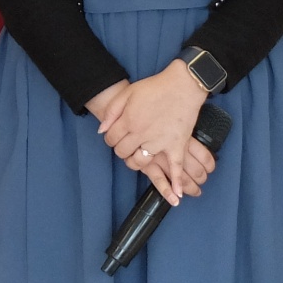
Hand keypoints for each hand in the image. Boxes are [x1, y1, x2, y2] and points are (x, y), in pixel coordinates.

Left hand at [95, 61, 214, 204]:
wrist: (181, 86)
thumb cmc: (153, 88)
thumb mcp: (127, 94)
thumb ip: (112, 112)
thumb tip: (101, 130)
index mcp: (128, 122)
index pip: (111, 139)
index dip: (110, 139)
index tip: (113, 138)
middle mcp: (142, 134)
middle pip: (124, 152)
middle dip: (121, 151)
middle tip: (124, 147)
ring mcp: (160, 142)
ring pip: (142, 162)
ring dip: (137, 163)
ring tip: (137, 160)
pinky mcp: (177, 145)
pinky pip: (176, 168)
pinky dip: (176, 183)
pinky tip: (176, 196)